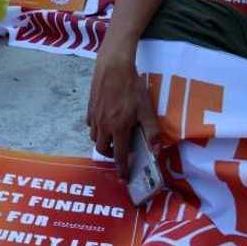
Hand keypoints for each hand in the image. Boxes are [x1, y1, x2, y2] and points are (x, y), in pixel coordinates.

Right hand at [86, 52, 160, 176]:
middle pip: (101, 149)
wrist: (113, 67)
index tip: (123, 178)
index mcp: (118, 129)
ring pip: (94, 137)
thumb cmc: (132, 88)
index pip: (118, 156)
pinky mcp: (90, 107)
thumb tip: (156, 150)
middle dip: (110, 155)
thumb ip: (151, 131)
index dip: (122, 169)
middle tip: (119, 152)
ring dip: (102, 141)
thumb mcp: (146, 109)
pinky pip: (90, 124)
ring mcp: (95, 116)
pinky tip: (105, 121)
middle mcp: (104, 126)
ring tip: (112, 137)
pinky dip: (96, 128)